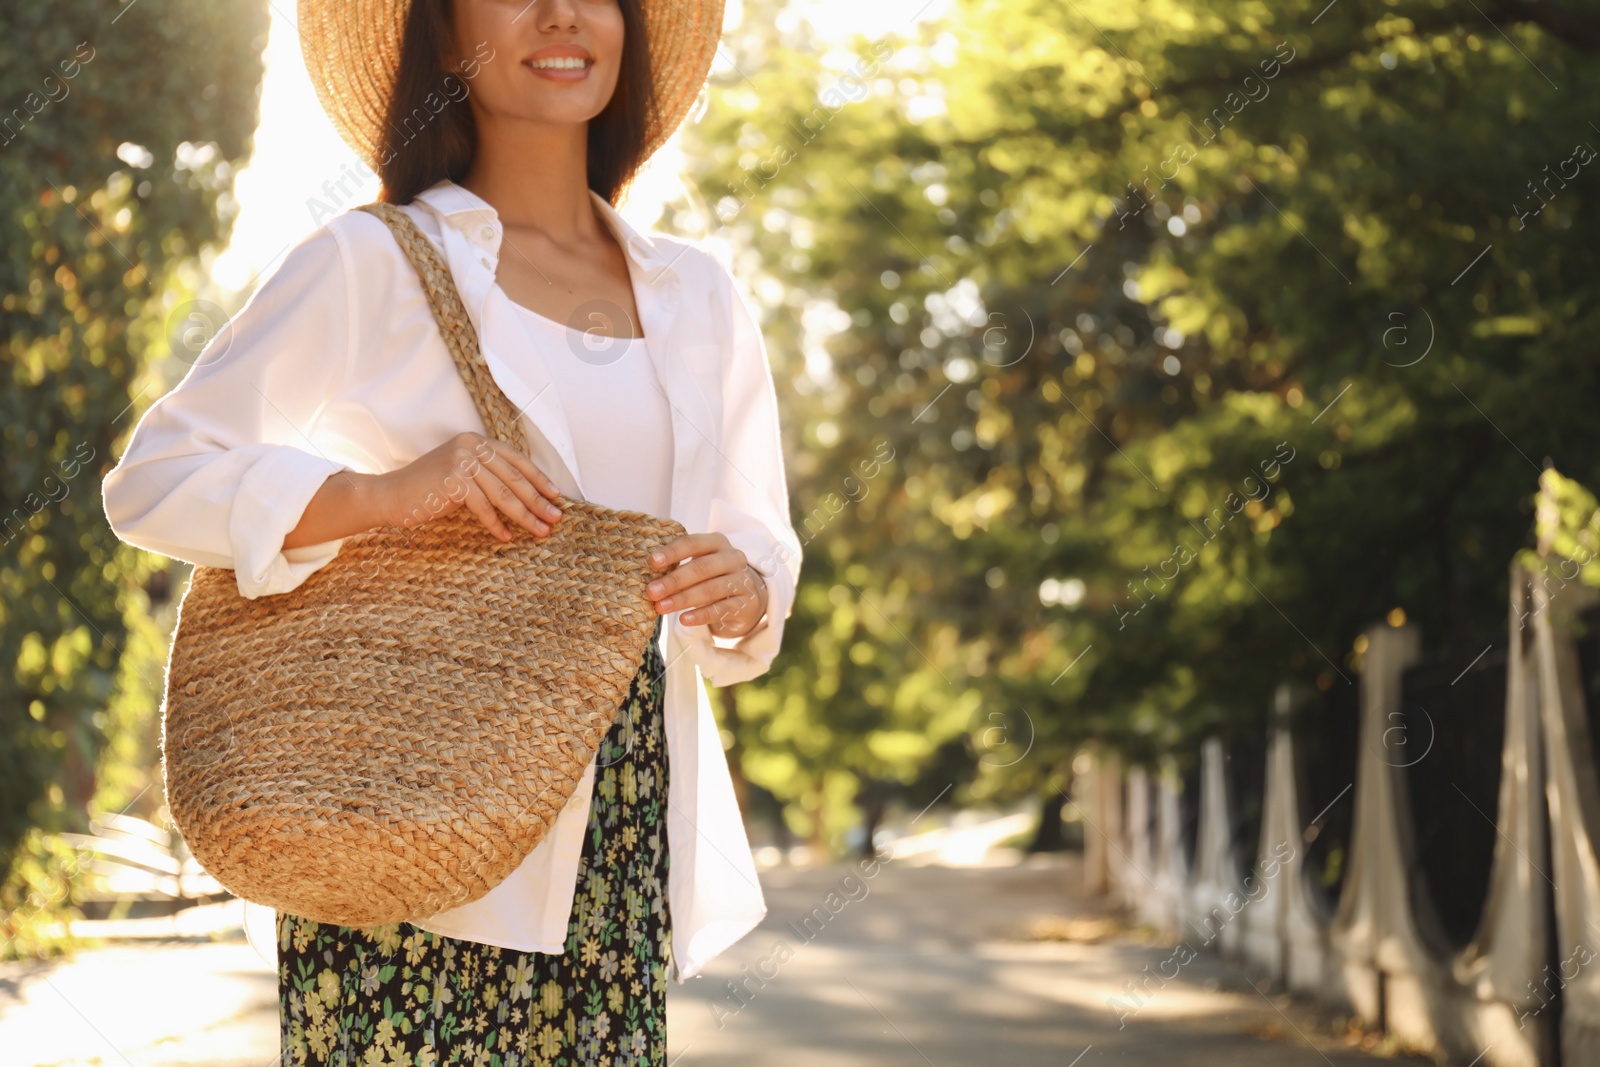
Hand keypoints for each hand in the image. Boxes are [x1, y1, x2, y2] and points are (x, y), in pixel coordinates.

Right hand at [371, 431, 564, 540]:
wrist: (389, 495)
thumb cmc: (428, 489)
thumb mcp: (462, 474)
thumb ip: (488, 475)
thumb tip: (527, 495)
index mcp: (476, 441)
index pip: (516, 459)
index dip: (539, 478)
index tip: (556, 495)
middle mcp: (470, 446)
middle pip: (514, 477)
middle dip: (538, 500)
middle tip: (556, 517)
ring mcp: (461, 461)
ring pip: (503, 494)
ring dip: (525, 515)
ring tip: (541, 531)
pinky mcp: (453, 480)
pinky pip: (483, 507)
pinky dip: (496, 524)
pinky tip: (506, 537)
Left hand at [647, 531, 768, 637]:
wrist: (748, 595)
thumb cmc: (713, 576)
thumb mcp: (700, 564)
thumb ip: (680, 565)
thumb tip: (648, 577)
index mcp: (717, 542)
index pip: (693, 543)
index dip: (673, 551)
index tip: (652, 562)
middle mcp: (733, 558)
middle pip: (701, 568)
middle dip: (674, 580)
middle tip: (651, 592)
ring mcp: (742, 580)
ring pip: (710, 589)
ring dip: (683, 599)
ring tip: (661, 608)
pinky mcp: (747, 603)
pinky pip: (722, 609)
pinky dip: (701, 615)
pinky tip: (683, 620)